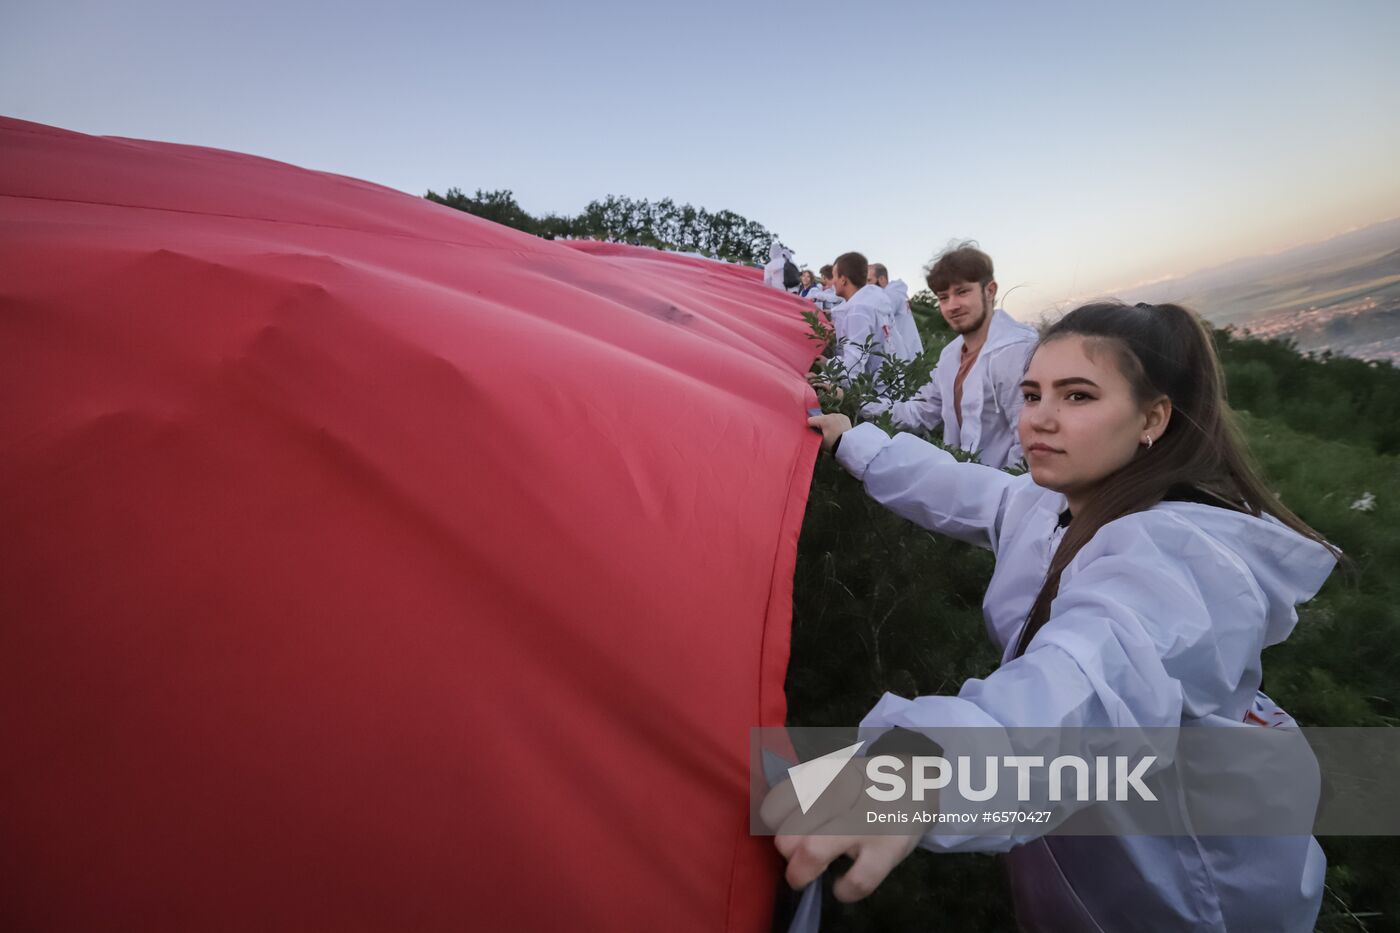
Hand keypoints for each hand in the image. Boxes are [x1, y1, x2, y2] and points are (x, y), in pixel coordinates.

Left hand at [760, 766, 920, 902]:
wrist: (916, 780)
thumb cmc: (863, 783)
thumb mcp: (831, 773)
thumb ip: (802, 794)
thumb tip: (774, 826)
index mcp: (821, 776)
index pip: (775, 805)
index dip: (773, 825)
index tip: (783, 828)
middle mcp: (839, 795)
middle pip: (787, 835)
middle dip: (787, 852)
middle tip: (797, 854)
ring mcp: (864, 821)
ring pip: (812, 853)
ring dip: (800, 874)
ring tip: (804, 876)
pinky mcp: (889, 847)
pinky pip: (857, 879)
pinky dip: (844, 890)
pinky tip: (842, 886)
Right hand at [807, 412, 851, 452]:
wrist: (848, 445)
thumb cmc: (832, 444)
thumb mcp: (820, 441)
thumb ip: (813, 434)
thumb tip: (810, 430)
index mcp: (824, 420)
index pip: (810, 420)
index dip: (811, 427)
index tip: (814, 432)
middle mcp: (831, 415)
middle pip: (820, 417)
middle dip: (820, 424)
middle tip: (824, 433)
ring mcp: (838, 415)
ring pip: (828, 417)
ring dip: (828, 422)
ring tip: (832, 431)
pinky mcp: (844, 416)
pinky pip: (836, 417)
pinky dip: (835, 422)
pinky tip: (837, 428)